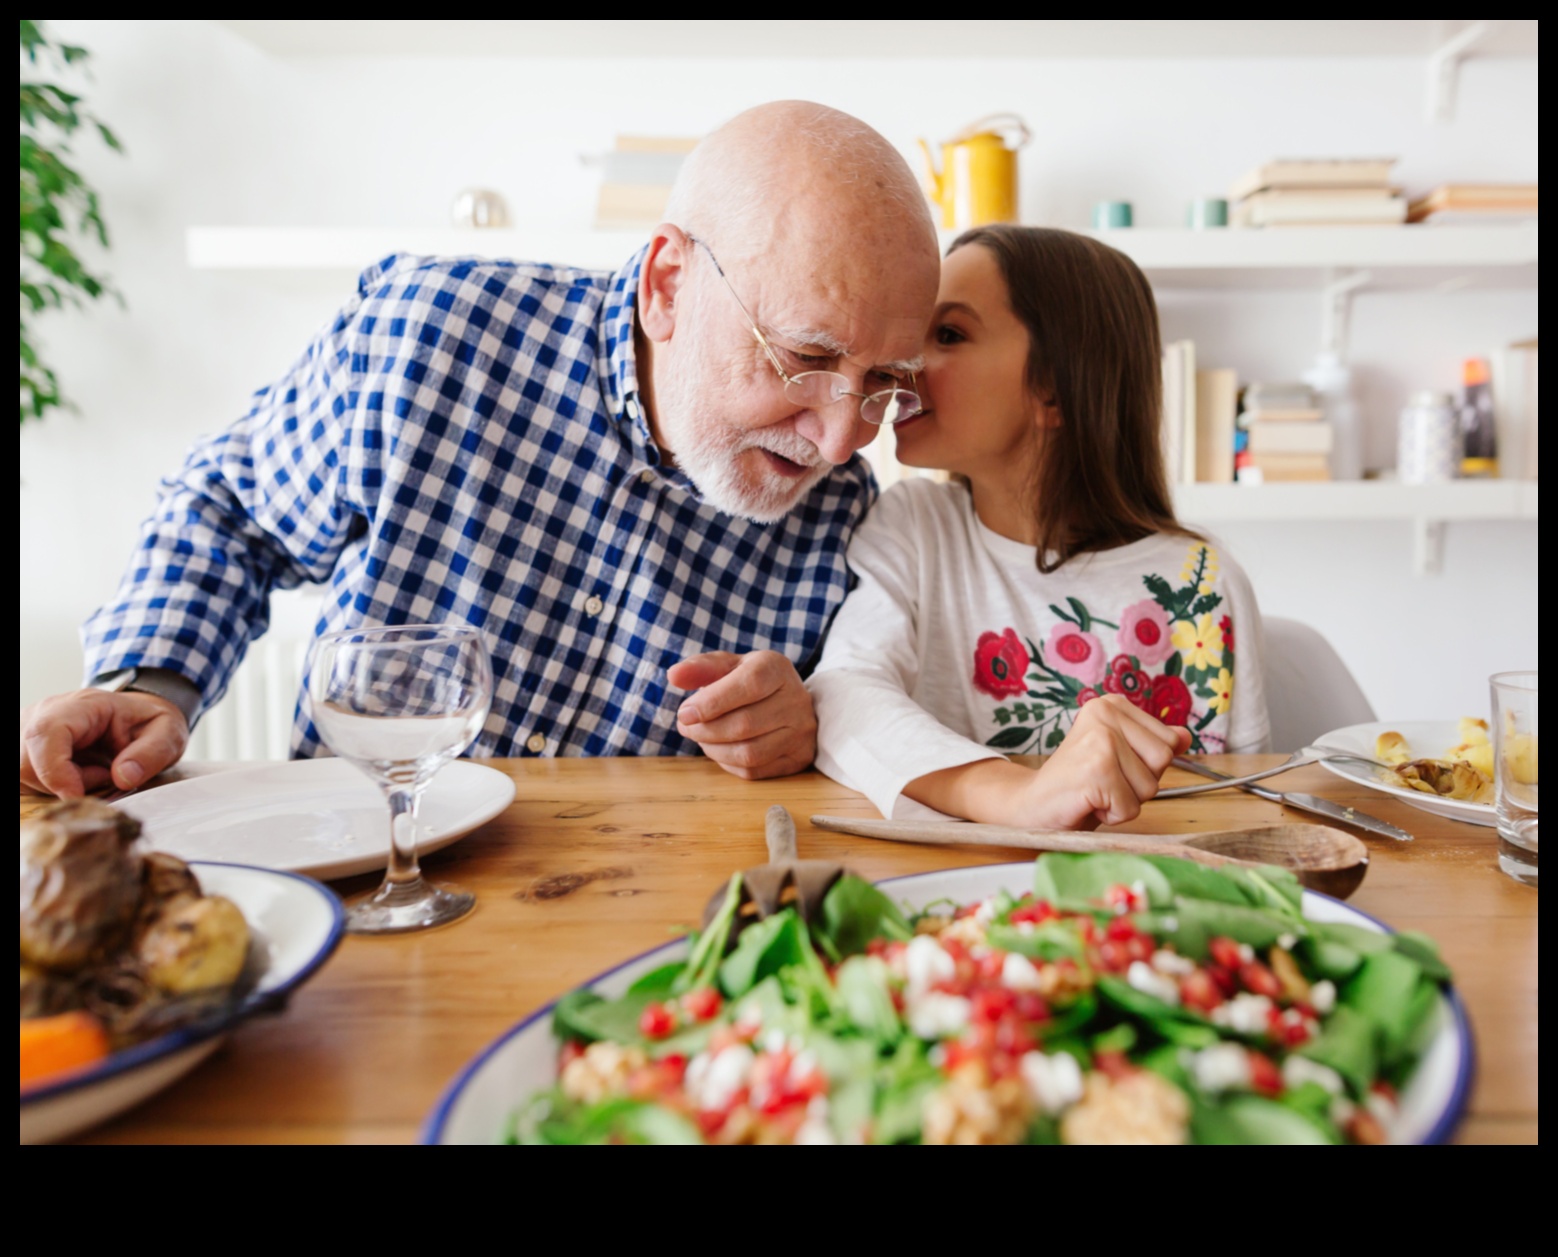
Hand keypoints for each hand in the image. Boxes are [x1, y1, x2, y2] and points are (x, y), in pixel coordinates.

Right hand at [19, 688, 189, 798]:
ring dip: (58, 786)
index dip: (55, 770)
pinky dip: (49, 788)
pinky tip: (76, 778)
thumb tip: (124, 777)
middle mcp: (45, 714)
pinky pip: (25, 781)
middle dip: (62, 782)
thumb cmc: (148, 724)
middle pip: (29, 760)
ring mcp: (30, 733)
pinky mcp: (27, 752)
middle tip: (102, 776)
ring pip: (24, 774)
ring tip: (93, 773)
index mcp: (81, 705)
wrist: (137, 717)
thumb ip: (152, 753)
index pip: (47, 732)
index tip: (76, 795)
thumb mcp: (168, 734)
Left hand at [667, 650, 817, 779]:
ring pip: (749, 753)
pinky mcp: (798, 757)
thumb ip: (701, 668)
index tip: (684, 713)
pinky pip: (754, 770)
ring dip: (714, 750)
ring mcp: (800, 732)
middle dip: (705, 730)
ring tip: (701, 739)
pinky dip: (727, 764)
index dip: (712, 703)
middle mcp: (796, 700)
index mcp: (777, 669)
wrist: (789, 700)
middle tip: (686, 728)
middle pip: (745, 724)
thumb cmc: (751, 681)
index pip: (748, 685)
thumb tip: (674, 675)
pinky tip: (720, 750)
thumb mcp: (728, 666)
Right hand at [1022, 695, 1191, 828]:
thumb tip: (1186, 736)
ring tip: (1096, 791)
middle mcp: (1105, 713)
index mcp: (1112, 704)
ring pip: (1150, 787)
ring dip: (1126, 801)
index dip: (1146, 764)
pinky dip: (1112, 814)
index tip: (1112, 765)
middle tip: (1103, 781)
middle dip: (1139, 783)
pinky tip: (1088, 801)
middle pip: (1164, 760)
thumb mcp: (1119, 756)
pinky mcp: (1097, 770)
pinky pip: (1130, 808)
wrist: (1032, 803)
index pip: (1170, 740)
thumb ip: (1151, 743)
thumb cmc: (1078, 782)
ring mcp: (1102, 740)